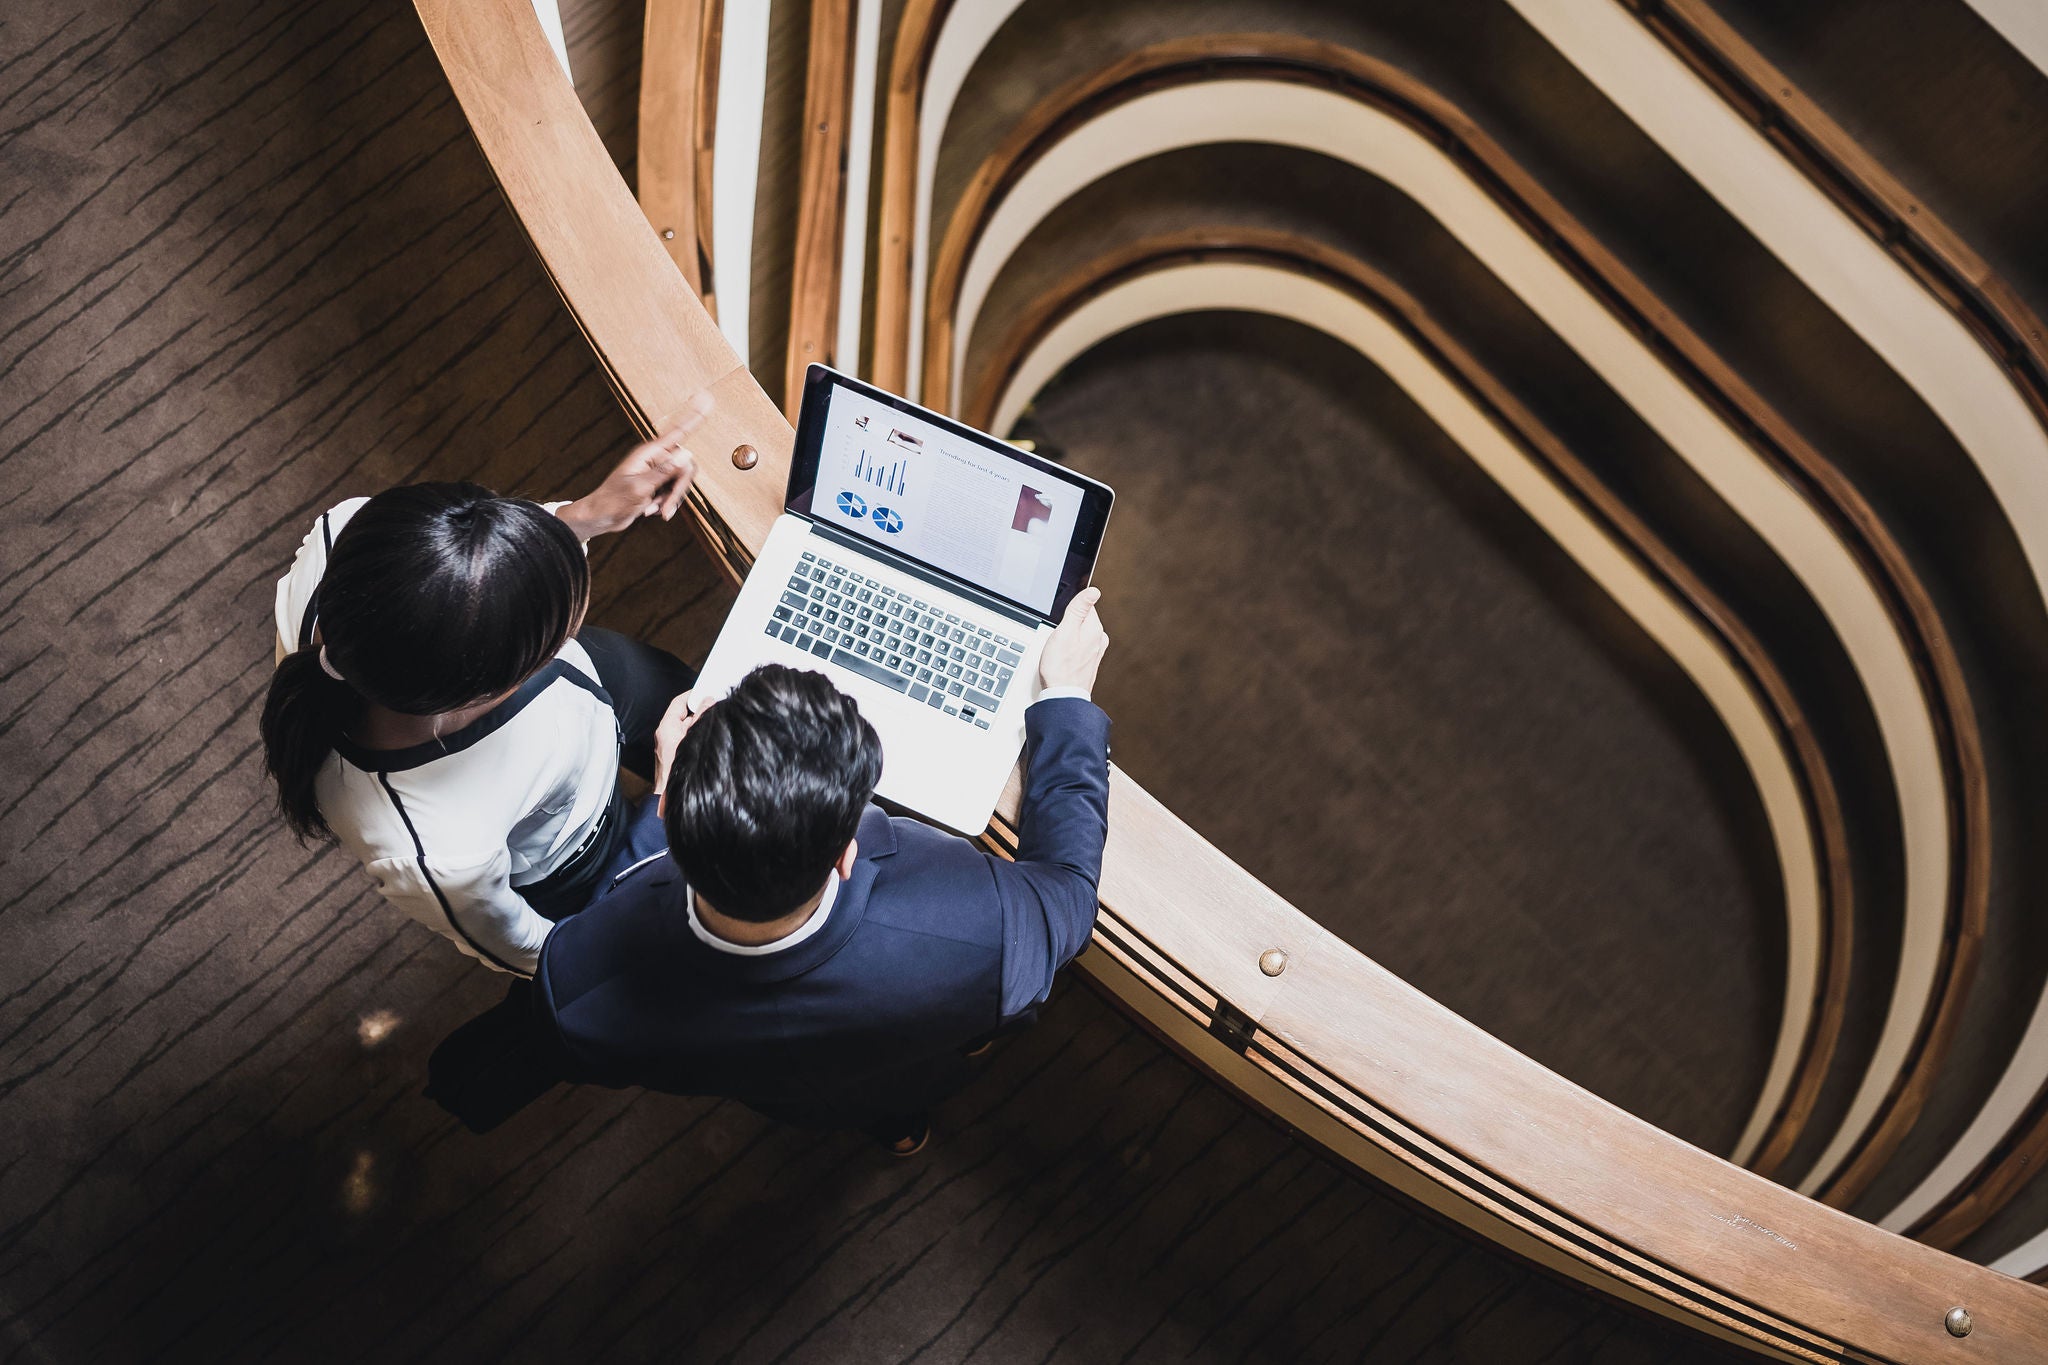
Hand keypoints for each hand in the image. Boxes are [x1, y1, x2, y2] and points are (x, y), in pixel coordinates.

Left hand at [557, 389, 714, 539]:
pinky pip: (673, 491)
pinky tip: (652, 510)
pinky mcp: (656, 483)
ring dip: (670, 499)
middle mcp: (654, 458)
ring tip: (654, 510)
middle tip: (666, 507)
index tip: (706, 399)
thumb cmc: (612, 501)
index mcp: (648, 453)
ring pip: (680, 481)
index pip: (677, 432)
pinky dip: (666, 503)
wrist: (601, 517)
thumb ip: (665, 471)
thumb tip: (686, 454)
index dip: (693, 417)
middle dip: (678, 490)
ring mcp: (656, 471)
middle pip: (685, 466)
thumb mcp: (639, 487)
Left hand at [653, 690, 712, 814]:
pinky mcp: (676, 757)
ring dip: (701, 726)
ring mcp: (671, 747)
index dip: (692, 695)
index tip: (705, 692)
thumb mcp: (693, 736)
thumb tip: (708, 702)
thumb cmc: (678, 770)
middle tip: (715, 708)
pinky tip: (709, 741)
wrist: (671, 796)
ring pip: (688, 730)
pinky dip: (698, 738)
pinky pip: (688, 741)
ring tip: (714, 725)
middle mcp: (666, 736)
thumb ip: (702, 717)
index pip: (679, 703)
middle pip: (685, 716)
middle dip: (700, 712)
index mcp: (666, 727)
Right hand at [1038, 586, 1106, 693]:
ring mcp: (1096, 652)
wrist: (1063, 697)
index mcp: (1095, 628)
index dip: (1068, 613)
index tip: (1060, 624)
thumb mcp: (1064, 631)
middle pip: (1081, 620)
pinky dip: (1070, 650)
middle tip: (1057, 640)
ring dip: (1067, 639)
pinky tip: (1062, 659)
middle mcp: (1099, 639)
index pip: (1083, 606)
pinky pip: (1078, 648)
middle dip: (1067, 626)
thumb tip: (1093, 591)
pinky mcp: (1089, 662)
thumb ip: (1078, 609)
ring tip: (1059, 652)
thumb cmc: (1060, 667)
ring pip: (1079, 634)